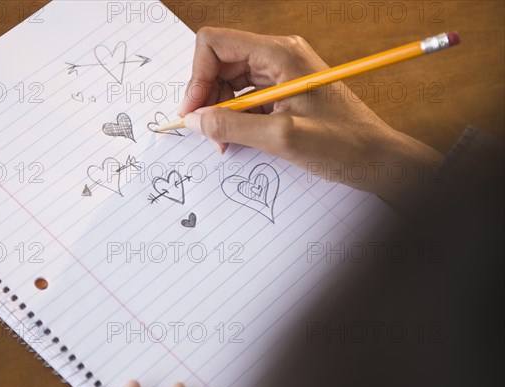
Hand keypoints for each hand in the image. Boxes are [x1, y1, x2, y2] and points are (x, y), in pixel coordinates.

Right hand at [179, 27, 443, 202]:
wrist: (377, 159)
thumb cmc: (342, 145)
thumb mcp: (281, 138)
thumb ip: (232, 127)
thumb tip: (194, 120)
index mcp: (280, 54)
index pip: (216, 44)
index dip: (197, 77)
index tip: (193, 112)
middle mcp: (279, 56)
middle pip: (220, 62)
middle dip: (206, 97)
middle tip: (204, 132)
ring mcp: (281, 73)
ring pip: (230, 82)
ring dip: (219, 111)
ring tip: (222, 142)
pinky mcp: (284, 92)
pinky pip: (246, 98)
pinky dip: (235, 118)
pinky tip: (236, 139)